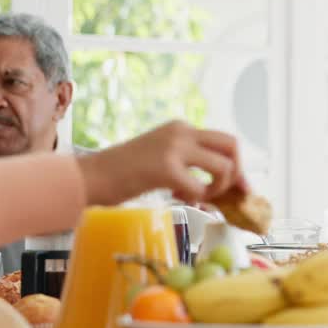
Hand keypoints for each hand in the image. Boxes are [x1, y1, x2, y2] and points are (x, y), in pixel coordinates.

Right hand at [76, 121, 245, 206]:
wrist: (89, 176)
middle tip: (223, 194)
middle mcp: (181, 132)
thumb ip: (189, 162)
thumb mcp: (161, 156)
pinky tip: (177, 197)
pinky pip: (200, 188)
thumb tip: (223, 182)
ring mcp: (174, 148)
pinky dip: (196, 199)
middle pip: (233, 146)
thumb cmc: (123, 173)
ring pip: (224, 166)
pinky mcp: (165, 167)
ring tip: (196, 196)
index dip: (236, 165)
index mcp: (181, 128)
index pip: (224, 140)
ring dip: (218, 189)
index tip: (237, 187)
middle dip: (236, 174)